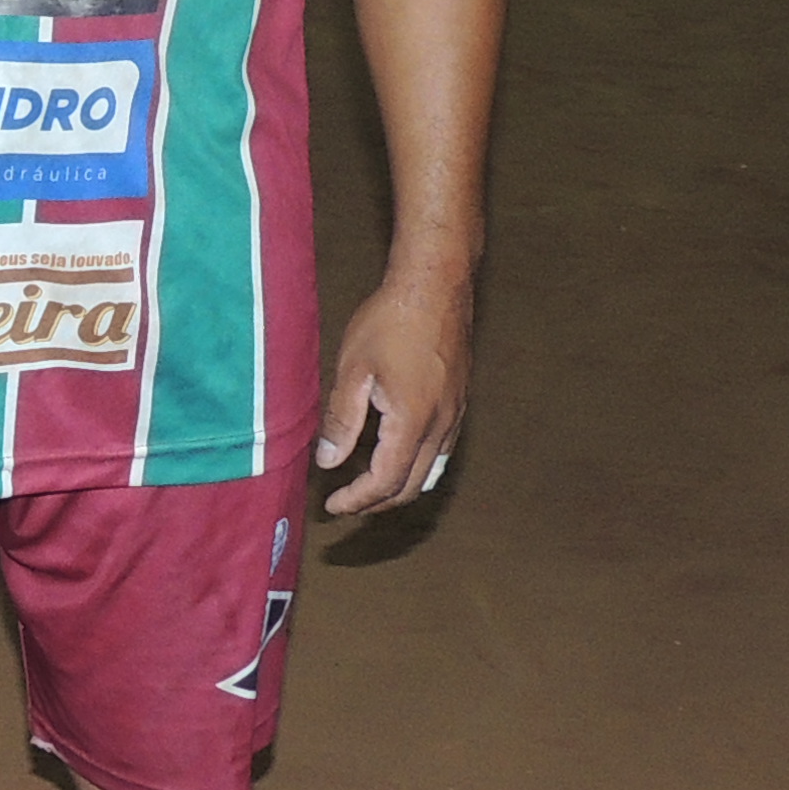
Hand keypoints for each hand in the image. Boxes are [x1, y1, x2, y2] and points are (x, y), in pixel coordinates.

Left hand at [313, 269, 473, 517]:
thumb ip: (343, 421)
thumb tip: (329, 462)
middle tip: (346, 502)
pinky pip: (441, 451)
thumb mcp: (354, 370)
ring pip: (431, 472)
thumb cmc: (392, 320)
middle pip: (411, 486)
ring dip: (399, 487)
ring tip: (367, 486)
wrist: (436, 284)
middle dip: (376, 502)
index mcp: (412, 422)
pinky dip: (417, 466)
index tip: (332, 506)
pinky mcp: (459, 402)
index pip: (384, 482)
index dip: (356, 501)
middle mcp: (441, 425)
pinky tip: (396, 454)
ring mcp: (455, 414)